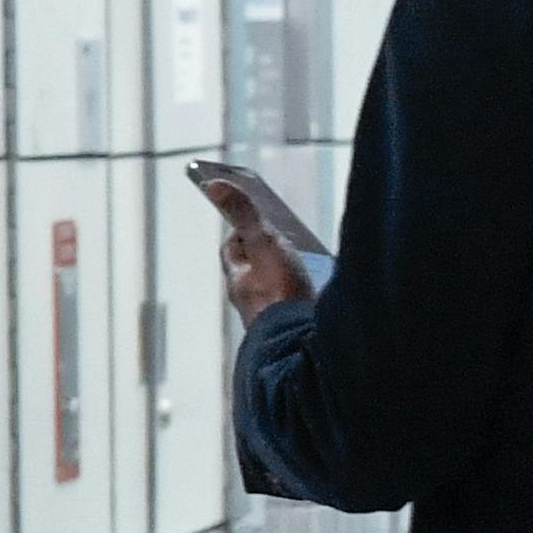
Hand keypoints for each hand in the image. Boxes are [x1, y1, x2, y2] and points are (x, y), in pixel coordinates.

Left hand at [198, 173, 315, 322]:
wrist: (300, 346)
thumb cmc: (280, 294)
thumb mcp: (264, 243)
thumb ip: (244, 215)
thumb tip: (213, 185)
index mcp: (238, 280)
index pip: (233, 248)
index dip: (242, 230)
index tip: (255, 221)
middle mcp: (249, 301)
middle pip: (254, 271)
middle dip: (266, 256)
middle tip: (285, 244)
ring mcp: (269, 319)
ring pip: (273, 292)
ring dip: (286, 281)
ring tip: (306, 272)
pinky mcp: (291, 334)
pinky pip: (294, 311)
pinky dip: (303, 301)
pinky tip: (319, 299)